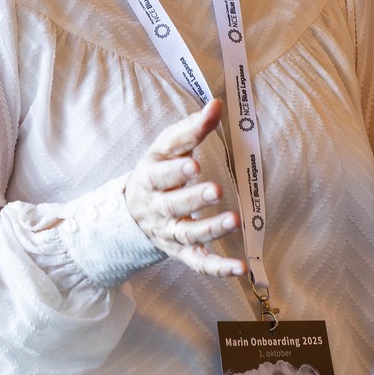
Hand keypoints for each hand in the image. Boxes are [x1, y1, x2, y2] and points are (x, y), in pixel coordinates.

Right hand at [124, 99, 247, 277]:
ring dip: (211, 229)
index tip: (193, 164)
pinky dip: (218, 268)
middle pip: (174, 206)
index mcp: (150, 179)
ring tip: (234, 220)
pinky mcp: (182, 253)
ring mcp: (170, 234)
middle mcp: (158, 209)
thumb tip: (217, 104)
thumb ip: (192, 128)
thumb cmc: (158, 172)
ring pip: (189, 234)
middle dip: (194, 198)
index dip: (176, 171)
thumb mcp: (166, 148)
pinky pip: (200, 263)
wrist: (133, 214)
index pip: (160, 175)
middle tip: (215, 190)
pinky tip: (239, 269)